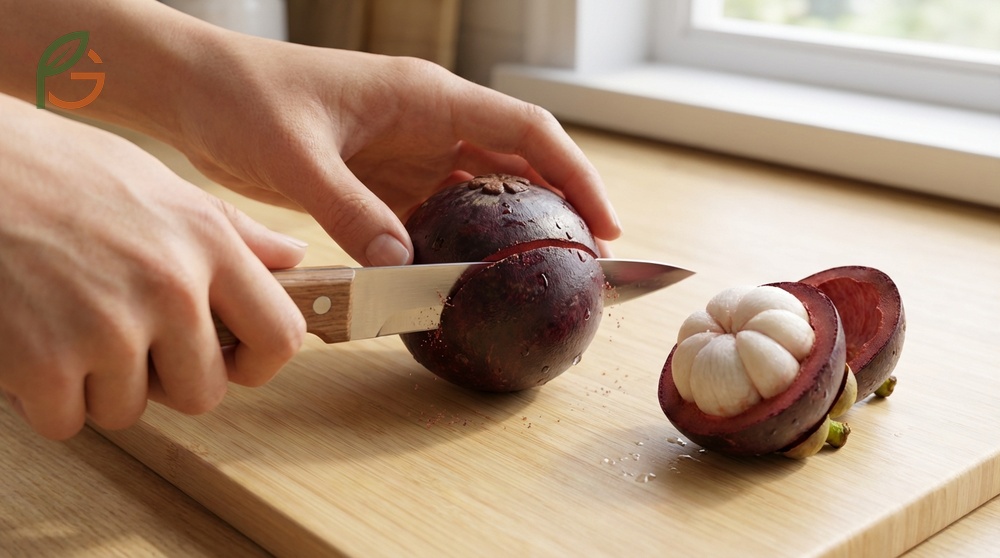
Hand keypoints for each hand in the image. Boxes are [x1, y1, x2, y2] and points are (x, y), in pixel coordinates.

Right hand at [0, 95, 305, 438]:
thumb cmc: (56, 171)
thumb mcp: (159, 184)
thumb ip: (233, 232)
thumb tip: (292, 260)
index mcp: (208, 242)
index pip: (281, 335)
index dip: (259, 361)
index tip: (233, 360)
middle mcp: (171, 287)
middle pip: (203, 393)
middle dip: (167, 380)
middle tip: (128, 342)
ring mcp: (109, 328)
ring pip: (129, 410)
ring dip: (98, 385)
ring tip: (68, 323)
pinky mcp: (45, 363)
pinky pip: (67, 421)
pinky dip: (44, 398)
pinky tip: (30, 342)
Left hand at [167, 38, 621, 265]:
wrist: (195, 92)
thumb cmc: (244, 98)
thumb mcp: (298, 155)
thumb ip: (352, 212)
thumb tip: (402, 269)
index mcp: (426, 98)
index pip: (525, 131)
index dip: (574, 174)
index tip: (604, 223)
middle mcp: (428, 122)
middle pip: (516, 164)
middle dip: (556, 208)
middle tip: (583, 265)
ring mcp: (406, 152)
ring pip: (479, 193)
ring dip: (508, 231)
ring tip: (537, 277)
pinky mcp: (379, 180)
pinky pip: (434, 213)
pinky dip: (455, 243)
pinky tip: (464, 276)